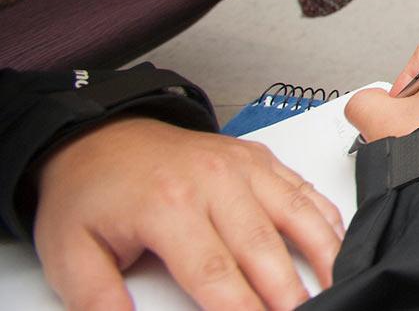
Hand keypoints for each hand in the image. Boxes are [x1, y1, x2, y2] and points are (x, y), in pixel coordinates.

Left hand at [33, 117, 344, 309]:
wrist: (100, 136)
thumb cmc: (91, 192)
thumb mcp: (70, 252)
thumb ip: (96, 297)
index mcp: (167, 206)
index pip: (213, 271)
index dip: (240, 307)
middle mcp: (212, 181)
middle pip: (262, 247)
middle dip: (288, 291)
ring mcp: (240, 166)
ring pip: (295, 213)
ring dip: (323, 252)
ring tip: (339, 282)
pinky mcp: (257, 158)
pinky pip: (302, 188)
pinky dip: (326, 216)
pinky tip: (339, 241)